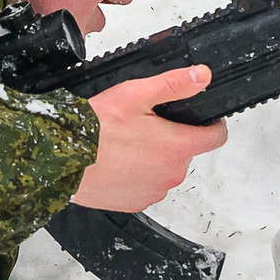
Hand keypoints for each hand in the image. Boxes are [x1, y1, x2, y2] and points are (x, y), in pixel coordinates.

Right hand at [71, 65, 228, 211]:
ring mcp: (154, 191)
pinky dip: (136, 175)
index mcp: (177, 146)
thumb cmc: (96, 129)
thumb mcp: (135, 94)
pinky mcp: (135, 202)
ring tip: (126, 144)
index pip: (216, 138)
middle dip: (171, 139)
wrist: (63, 159)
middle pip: (185, 152)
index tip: (202, 119)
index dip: (212, 124)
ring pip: (164, 169)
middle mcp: (171, 173)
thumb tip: (202, 76)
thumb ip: (174, 85)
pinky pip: (145, 186)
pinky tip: (118, 163)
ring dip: (153, 158)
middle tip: (144, 126)